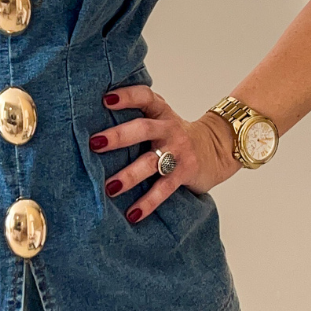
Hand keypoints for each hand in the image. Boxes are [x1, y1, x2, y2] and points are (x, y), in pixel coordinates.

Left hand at [89, 85, 240, 222]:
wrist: (218, 148)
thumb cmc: (176, 135)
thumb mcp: (161, 120)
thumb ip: (136, 119)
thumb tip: (91, 129)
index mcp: (160, 112)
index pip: (144, 97)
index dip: (126, 96)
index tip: (105, 99)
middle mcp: (168, 129)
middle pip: (143, 129)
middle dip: (118, 136)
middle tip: (94, 144)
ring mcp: (178, 151)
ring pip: (151, 162)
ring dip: (129, 175)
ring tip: (110, 188)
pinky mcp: (184, 172)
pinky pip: (163, 189)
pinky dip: (148, 203)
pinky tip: (132, 214)